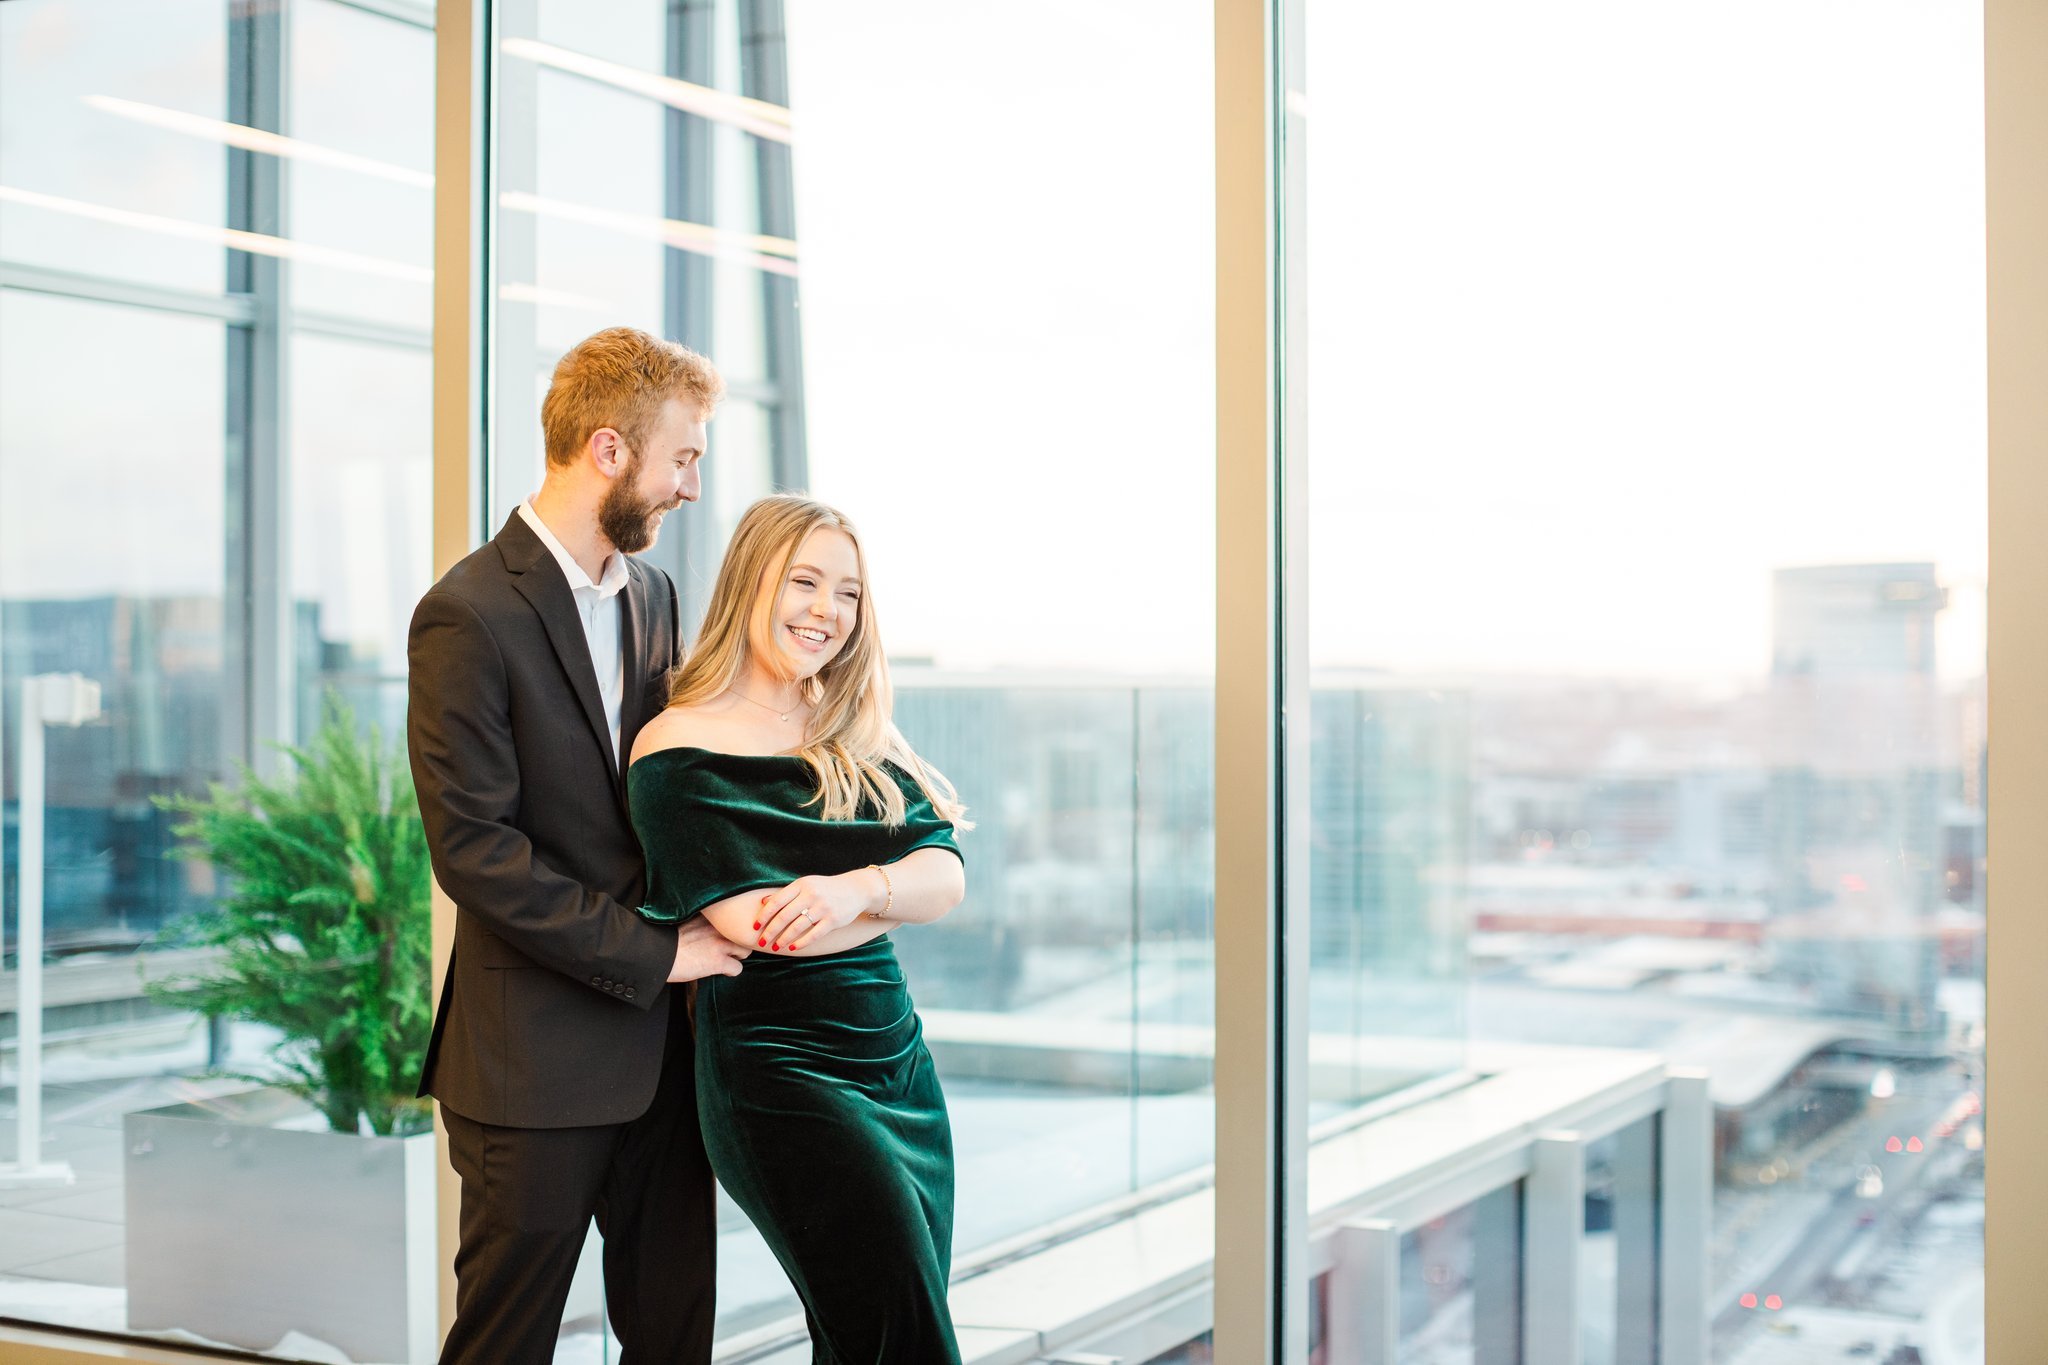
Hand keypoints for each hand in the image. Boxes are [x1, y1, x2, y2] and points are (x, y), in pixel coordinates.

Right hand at [668, 914, 749, 981]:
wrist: (656, 954)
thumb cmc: (665, 941)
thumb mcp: (687, 923)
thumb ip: (702, 923)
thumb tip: (709, 930)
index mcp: (710, 917)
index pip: (734, 918)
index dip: (732, 929)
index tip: (728, 934)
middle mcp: (718, 927)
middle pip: (743, 933)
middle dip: (738, 942)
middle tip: (729, 949)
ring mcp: (719, 944)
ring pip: (746, 950)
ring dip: (738, 956)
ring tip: (727, 959)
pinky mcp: (718, 962)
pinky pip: (738, 968)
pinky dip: (730, 971)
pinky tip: (721, 970)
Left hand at [754, 870, 882, 951]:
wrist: (856, 889)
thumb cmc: (826, 888)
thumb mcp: (806, 885)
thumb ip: (786, 894)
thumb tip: (763, 902)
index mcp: (802, 885)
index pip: (777, 901)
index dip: (764, 915)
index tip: (755, 926)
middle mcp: (811, 895)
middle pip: (784, 916)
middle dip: (770, 931)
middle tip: (761, 942)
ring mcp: (823, 908)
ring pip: (797, 926)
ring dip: (784, 939)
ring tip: (776, 947)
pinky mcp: (833, 920)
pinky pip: (813, 934)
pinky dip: (801, 942)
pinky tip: (792, 947)